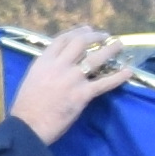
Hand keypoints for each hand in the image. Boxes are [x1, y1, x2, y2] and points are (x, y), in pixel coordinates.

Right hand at [4, 27, 132, 141]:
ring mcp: (71, 79)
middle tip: (105, 36)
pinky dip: (118, 77)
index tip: (86, 29)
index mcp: (43, 62)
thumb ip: (45, 69)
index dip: (76, 32)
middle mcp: (58, 66)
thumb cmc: (25, 106)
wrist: (27, 126)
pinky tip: (128, 72)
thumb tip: (59, 64)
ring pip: (95, 59)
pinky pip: (104, 83)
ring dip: (110, 50)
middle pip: (79, 43)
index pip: (62, 40)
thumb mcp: (31, 79)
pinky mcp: (82, 94)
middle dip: (94, 36)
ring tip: (119, 45)